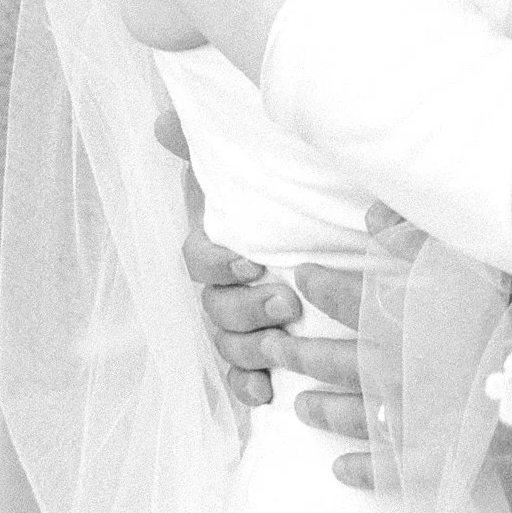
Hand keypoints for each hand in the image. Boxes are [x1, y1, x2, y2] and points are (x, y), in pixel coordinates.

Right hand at [159, 111, 370, 444]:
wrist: (350, 232)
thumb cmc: (301, 197)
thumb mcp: (266, 168)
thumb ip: (211, 147)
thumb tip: (161, 119)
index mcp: (225, 244)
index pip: (198, 259)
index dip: (217, 263)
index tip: (250, 261)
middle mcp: (227, 285)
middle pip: (214, 306)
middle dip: (243, 307)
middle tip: (283, 300)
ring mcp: (243, 322)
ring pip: (226, 343)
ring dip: (249, 346)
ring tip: (283, 342)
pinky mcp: (264, 353)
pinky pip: (240, 378)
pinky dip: (246, 386)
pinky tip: (265, 393)